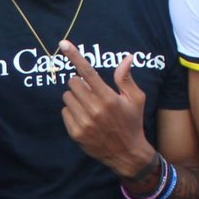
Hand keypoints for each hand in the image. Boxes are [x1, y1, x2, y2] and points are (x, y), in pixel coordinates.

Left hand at [56, 41, 149, 174]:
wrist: (127, 154)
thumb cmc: (132, 122)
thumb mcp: (135, 99)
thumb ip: (126, 78)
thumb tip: (127, 57)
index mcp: (109, 98)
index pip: (88, 72)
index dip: (75, 56)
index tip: (63, 44)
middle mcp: (95, 109)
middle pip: (73, 83)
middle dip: (80, 83)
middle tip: (90, 92)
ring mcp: (84, 122)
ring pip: (67, 97)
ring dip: (75, 97)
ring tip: (89, 106)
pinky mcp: (76, 133)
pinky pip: (65, 112)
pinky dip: (72, 112)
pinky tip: (85, 118)